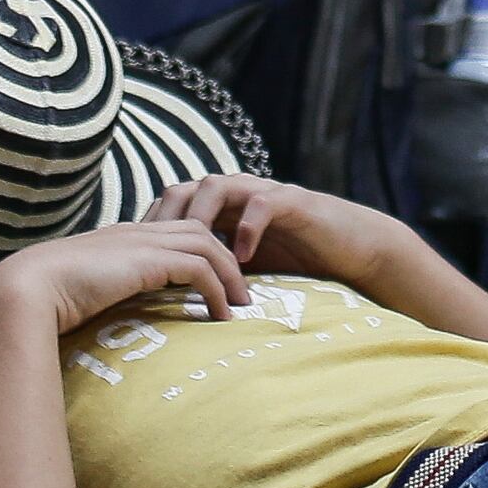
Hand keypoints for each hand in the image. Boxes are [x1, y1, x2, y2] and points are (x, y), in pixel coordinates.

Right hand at [0, 215, 249, 337]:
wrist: (25, 290)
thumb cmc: (41, 299)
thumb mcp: (79, 293)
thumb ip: (99, 295)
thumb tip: (103, 321)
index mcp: (120, 236)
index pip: (174, 229)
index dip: (200, 251)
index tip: (215, 281)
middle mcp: (134, 232)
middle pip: (199, 229)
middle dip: (227, 257)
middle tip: (242, 291)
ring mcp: (141, 242)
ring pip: (207, 243)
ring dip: (230, 274)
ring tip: (241, 305)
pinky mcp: (147, 260)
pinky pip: (199, 268)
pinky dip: (217, 289)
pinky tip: (221, 314)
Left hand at [152, 170, 416, 285]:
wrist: (352, 250)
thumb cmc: (299, 260)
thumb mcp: (247, 268)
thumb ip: (215, 271)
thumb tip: (170, 301)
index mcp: (223, 208)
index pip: (173, 203)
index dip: (151, 226)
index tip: (135, 258)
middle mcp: (239, 193)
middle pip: (186, 188)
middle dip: (166, 218)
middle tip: (153, 254)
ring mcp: (264, 193)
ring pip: (218, 187)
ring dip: (200, 218)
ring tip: (192, 251)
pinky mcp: (293, 202)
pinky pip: (262, 204)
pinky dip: (247, 228)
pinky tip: (241, 257)